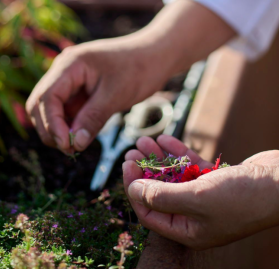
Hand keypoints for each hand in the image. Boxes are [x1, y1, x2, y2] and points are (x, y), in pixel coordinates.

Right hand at [26, 37, 170, 151]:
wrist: (154, 57)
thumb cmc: (138, 70)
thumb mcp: (115, 96)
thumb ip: (92, 118)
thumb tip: (74, 144)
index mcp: (70, 65)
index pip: (47, 97)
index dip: (52, 124)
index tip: (67, 145)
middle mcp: (64, 71)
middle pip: (42, 104)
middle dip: (51, 129)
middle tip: (70, 149)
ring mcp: (71, 81)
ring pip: (52, 110)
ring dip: (59, 129)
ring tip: (76, 146)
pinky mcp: (80, 91)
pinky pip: (68, 111)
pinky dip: (71, 125)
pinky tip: (82, 136)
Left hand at [123, 135, 278, 249]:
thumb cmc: (241, 196)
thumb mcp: (195, 198)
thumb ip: (161, 196)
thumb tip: (134, 190)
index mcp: (187, 229)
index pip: (149, 211)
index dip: (134, 188)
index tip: (127, 165)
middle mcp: (193, 215)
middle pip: (159, 191)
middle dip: (144, 170)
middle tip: (131, 151)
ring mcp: (204, 197)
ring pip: (172, 176)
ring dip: (158, 157)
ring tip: (143, 140)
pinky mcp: (213, 180)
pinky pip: (189, 166)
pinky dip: (177, 153)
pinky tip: (165, 139)